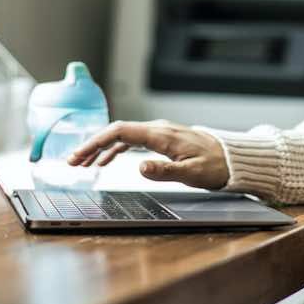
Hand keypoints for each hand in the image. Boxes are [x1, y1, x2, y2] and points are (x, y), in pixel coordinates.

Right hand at [66, 120, 229, 190]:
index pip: (120, 131)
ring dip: (100, 149)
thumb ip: (165, 171)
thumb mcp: (192, 173)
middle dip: (91, 146)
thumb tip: (140, 167)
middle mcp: (157, 130)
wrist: (232, 159)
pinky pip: (131, 140)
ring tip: (82, 163)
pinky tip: (104, 161)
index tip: (79, 154)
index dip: (96, 141)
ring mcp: (159, 133)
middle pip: (116, 132)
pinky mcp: (161, 139)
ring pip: (122, 136)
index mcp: (161, 135)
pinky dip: (114, 149)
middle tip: (72, 161)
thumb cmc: (215, 166)